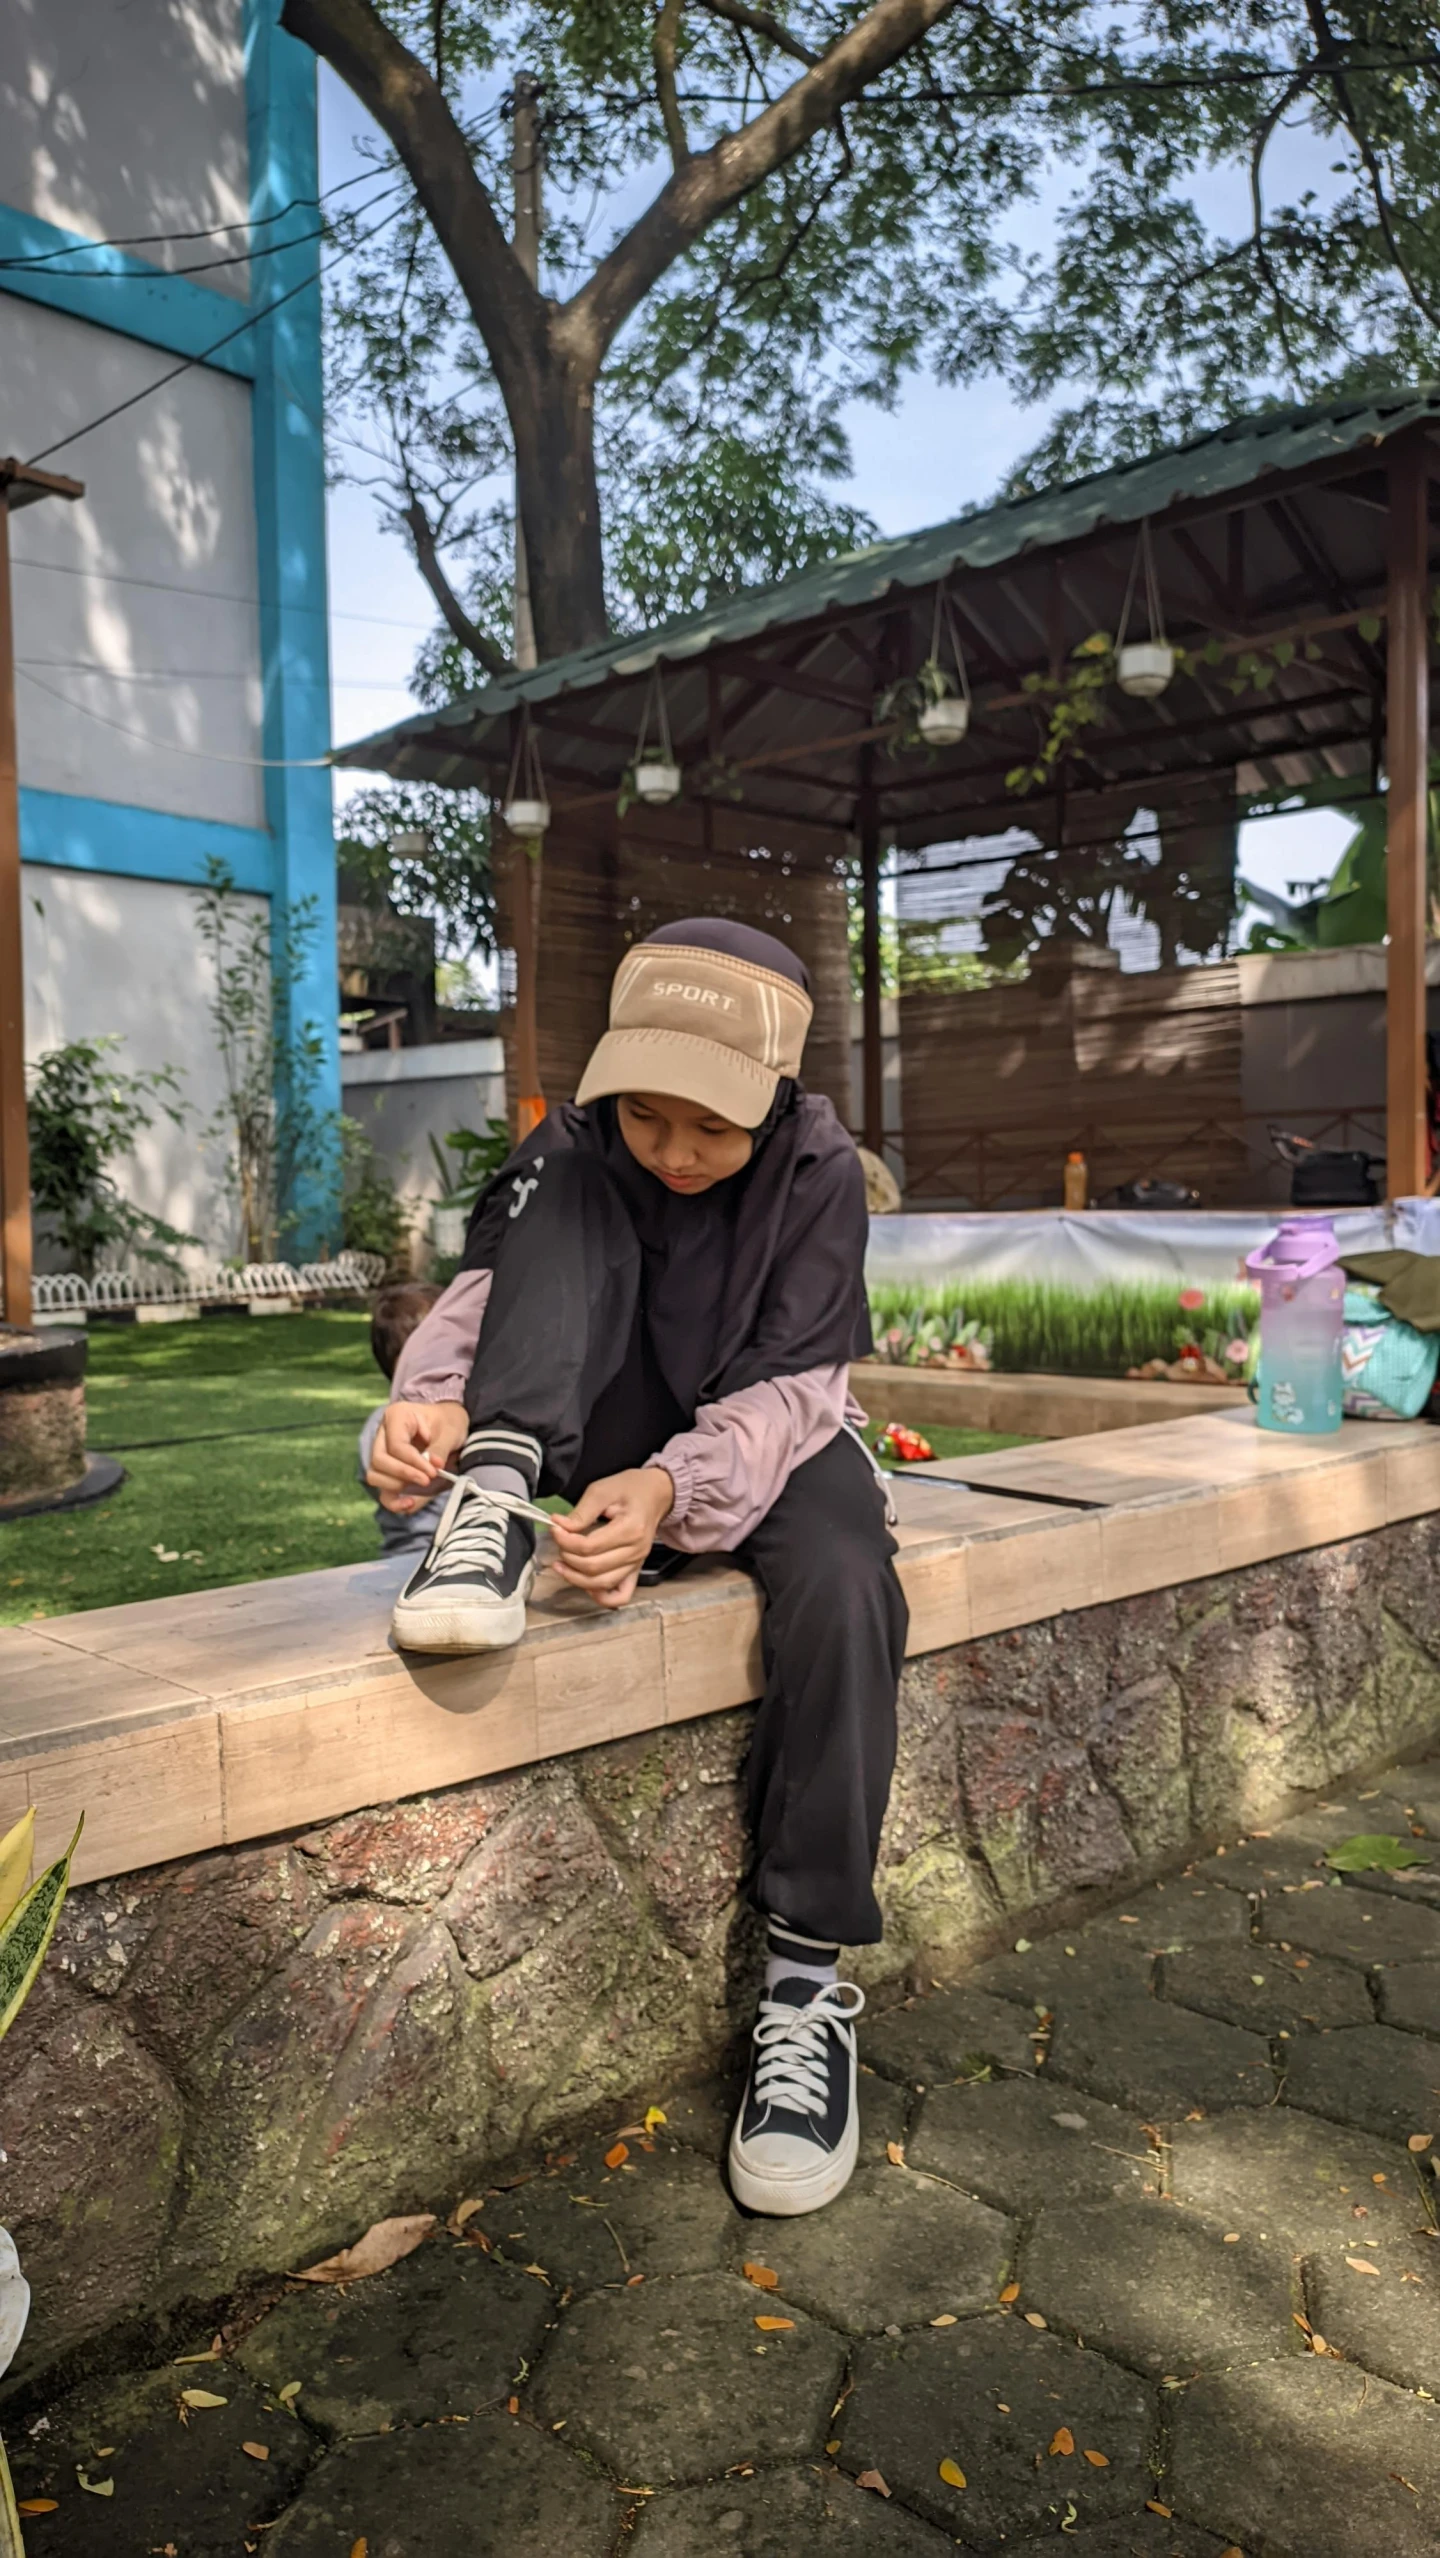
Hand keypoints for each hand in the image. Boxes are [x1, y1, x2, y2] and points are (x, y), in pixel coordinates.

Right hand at [366, 1400, 468, 1512]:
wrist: (447, 1423)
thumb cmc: (447, 1421)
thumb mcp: (450, 1430)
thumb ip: (441, 1447)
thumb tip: (433, 1465)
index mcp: (396, 1416)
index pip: (395, 1445)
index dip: (413, 1462)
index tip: (433, 1472)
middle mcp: (382, 1433)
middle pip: (378, 1460)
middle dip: (403, 1474)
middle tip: (427, 1479)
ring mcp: (381, 1451)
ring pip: (374, 1474)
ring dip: (396, 1485)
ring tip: (421, 1483)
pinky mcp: (386, 1470)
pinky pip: (381, 1489)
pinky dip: (392, 1500)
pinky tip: (409, 1503)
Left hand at [548, 1466, 674, 1609]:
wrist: (656, 1494)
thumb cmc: (630, 1489)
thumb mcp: (602, 1490)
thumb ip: (581, 1512)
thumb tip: (560, 1527)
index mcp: (630, 1529)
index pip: (589, 1547)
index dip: (565, 1541)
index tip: (554, 1529)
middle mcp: (635, 1551)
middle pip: (593, 1568)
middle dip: (568, 1557)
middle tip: (559, 1542)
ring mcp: (637, 1563)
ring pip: (602, 1584)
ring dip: (576, 1578)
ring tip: (561, 1565)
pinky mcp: (636, 1570)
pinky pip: (621, 1595)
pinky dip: (603, 1597)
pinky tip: (587, 1586)